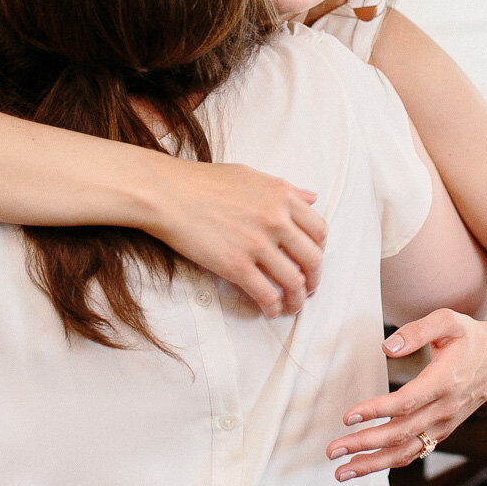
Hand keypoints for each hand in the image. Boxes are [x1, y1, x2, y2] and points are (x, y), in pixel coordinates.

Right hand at [148, 161, 326, 317]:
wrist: (167, 193)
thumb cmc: (203, 182)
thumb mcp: (251, 175)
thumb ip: (285, 189)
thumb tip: (312, 197)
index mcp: (282, 196)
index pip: (318, 230)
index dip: (319, 250)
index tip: (312, 260)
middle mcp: (276, 219)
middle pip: (312, 259)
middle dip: (314, 279)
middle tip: (308, 288)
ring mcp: (257, 244)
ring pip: (294, 281)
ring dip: (297, 299)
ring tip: (293, 306)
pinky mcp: (236, 265)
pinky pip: (266, 294)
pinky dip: (273, 307)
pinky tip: (270, 310)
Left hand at [325, 310, 486, 478]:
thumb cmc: (472, 338)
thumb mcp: (448, 321)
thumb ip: (417, 331)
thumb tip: (386, 348)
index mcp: (444, 381)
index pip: (406, 403)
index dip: (376, 412)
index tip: (349, 417)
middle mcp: (444, 409)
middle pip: (400, 434)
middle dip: (364, 445)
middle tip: (332, 450)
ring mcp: (444, 424)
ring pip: (406, 451)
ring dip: (372, 464)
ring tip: (341, 471)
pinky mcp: (442, 431)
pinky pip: (415, 452)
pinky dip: (389, 462)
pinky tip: (366, 465)